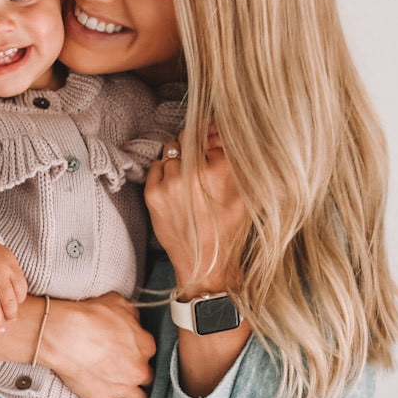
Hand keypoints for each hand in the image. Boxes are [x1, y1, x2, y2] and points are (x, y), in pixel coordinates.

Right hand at [36, 293, 155, 397]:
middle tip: (122, 367)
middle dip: (137, 373)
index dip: (138, 351)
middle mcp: (139, 370)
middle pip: (148, 378)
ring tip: (118, 386)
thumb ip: (132, 315)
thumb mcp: (116, 302)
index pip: (150, 353)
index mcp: (146, 346)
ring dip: (130, 394)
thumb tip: (133, 321)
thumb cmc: (89, 315)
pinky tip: (101, 393)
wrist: (64, 334)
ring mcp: (122, 388)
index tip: (127, 350)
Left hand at [145, 125, 249, 295]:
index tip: (211, 140)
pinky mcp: (153, 193)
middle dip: (194, 146)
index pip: (212, 134)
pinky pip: (156, 165)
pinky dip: (164, 171)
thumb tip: (222, 134)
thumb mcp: (244, 195)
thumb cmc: (228, 230)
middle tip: (199, 162)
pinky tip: (175, 187)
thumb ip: (235, 162)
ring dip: (179, 160)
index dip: (212, 136)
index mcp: (221, 170)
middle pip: (189, 138)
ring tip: (187, 179)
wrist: (206, 263)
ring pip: (171, 151)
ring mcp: (171, 182)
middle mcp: (194, 173)